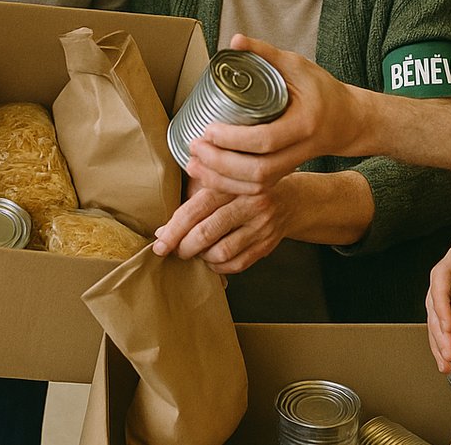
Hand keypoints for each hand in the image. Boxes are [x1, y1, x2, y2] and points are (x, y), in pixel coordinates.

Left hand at [152, 177, 292, 273]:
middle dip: (183, 247)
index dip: (173, 229)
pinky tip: (213, 259)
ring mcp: (261, 225)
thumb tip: (162, 231)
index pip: (196, 208)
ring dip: (201, 257)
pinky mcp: (267, 245)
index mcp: (232, 183)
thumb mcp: (223, 183)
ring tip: (196, 251)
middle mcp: (249, 203)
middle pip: (207, 232)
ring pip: (221, 252)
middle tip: (174, 250)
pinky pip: (236, 264)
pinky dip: (218, 266)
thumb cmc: (244, 191)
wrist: (291, 200)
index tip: (159, 242)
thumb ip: (193, 201)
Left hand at [186, 34, 363, 194]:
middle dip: (221, 164)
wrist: (349, 120)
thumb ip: (266, 53)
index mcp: (304, 124)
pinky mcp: (284, 173)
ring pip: (256, 186)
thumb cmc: (323, 90)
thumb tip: (235, 40)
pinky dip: (230, 187)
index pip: (265, 140)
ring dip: (222, 180)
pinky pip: (256, 189)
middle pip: (258, 171)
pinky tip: (208, 177)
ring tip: (194, 164)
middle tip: (195, 147)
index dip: (234, 139)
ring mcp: (292, 166)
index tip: (209, 129)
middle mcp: (300, 151)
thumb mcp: (298, 66)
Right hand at [424, 220, 450, 373]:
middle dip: (439, 333)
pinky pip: (444, 317)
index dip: (441, 304)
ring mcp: (450, 286)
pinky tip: (448, 354)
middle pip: (433, 304)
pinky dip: (444, 336)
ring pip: (434, 314)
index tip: (448, 326)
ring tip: (445, 365)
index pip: (440, 281)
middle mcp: (447, 273)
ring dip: (437, 340)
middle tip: (449, 355)